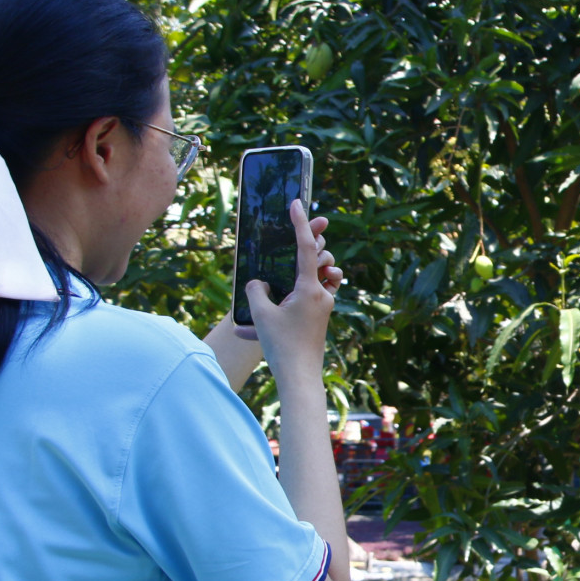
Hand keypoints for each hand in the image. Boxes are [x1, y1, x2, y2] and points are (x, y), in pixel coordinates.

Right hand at [241, 205, 343, 379]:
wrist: (299, 377)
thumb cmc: (282, 346)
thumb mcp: (262, 315)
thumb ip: (256, 291)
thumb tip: (258, 283)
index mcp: (310, 288)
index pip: (306, 247)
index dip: (301, 223)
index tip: (297, 204)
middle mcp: (322, 294)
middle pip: (317, 259)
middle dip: (309, 243)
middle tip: (305, 229)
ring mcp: (323, 306)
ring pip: (315, 278)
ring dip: (299, 274)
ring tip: (281, 284)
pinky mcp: (319, 317)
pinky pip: (309, 298)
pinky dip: (293, 299)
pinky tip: (265, 319)